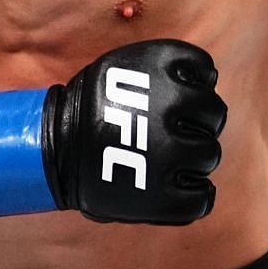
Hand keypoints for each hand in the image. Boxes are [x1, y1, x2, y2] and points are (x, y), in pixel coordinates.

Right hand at [0, 39, 228, 223]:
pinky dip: (198, 194)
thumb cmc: (91, 111)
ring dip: (197, 157)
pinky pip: (203, 199)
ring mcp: (171, 155)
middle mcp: (172, 108)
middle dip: (198, 123)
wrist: (52, 151)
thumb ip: (165, 74)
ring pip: (210, 154)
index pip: (207, 73)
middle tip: (175, 132)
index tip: (181, 97)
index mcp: (162, 69)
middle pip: (214, 115)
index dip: (198, 86)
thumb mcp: (122, 72)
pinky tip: (182, 186)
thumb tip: (209, 82)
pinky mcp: (164, 198)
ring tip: (172, 159)